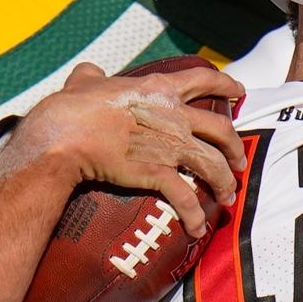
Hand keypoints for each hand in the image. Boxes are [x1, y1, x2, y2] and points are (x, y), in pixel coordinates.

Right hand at [0, 62, 245, 236]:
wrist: (62, 137)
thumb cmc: (70, 109)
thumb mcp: (83, 81)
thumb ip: (92, 76)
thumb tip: (89, 72)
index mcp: (158, 88)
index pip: (203, 79)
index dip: (226, 85)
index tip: (240, 91)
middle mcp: (173, 115)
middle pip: (221, 128)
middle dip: (235, 146)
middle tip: (238, 159)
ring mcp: (169, 144)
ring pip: (214, 164)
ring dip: (225, 182)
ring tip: (228, 196)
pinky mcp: (158, 173)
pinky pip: (187, 198)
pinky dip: (196, 216)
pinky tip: (198, 229)